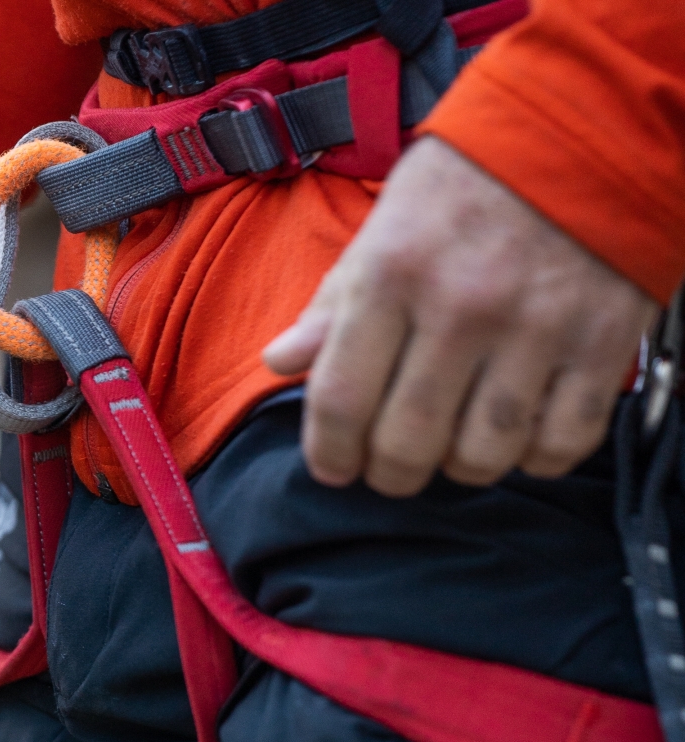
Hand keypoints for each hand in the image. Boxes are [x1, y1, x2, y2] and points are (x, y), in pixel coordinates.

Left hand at [264, 136, 656, 496]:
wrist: (581, 128)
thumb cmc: (465, 183)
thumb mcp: (383, 227)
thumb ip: (332, 302)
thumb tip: (279, 362)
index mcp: (391, 274)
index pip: (340, 397)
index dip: (329, 451)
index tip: (331, 468)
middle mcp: (460, 306)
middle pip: (407, 440)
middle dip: (388, 473)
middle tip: (388, 470)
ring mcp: (536, 328)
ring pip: (483, 452)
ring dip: (459, 469)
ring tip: (451, 452)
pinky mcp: (602, 342)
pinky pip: (561, 441)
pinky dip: (535, 459)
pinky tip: (518, 441)